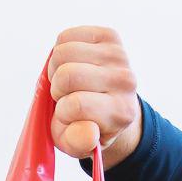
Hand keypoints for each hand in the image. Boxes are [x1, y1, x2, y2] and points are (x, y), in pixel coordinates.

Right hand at [46, 26, 141, 165]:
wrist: (108, 104)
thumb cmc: (87, 125)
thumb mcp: (78, 144)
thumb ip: (78, 143)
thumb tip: (88, 131)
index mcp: (121, 112)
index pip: (76, 105)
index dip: (62, 113)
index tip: (70, 117)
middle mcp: (126, 82)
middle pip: (67, 75)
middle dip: (57, 89)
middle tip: (66, 97)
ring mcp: (119, 56)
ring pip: (62, 53)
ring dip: (55, 70)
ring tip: (68, 82)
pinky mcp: (109, 36)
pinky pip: (65, 37)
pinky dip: (59, 52)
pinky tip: (71, 64)